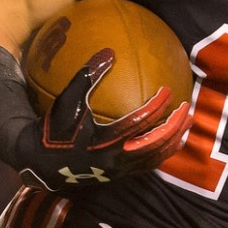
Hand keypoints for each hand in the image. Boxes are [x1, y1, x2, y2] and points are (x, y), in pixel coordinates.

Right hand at [14, 49, 189, 190]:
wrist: (40, 163)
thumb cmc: (54, 130)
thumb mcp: (67, 102)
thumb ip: (86, 77)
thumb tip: (108, 52)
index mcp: (105, 142)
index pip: (140, 123)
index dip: (158, 106)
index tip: (169, 90)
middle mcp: (116, 160)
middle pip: (156, 143)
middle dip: (174, 126)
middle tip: (187, 108)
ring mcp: (119, 171)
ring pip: (155, 157)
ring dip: (173, 140)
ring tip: (187, 124)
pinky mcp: (119, 176)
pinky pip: (148, 165)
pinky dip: (163, 152)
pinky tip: (170, 140)